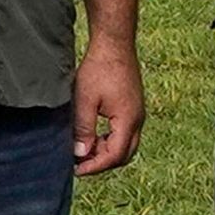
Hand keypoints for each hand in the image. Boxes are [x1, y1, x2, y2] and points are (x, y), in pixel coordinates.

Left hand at [71, 40, 144, 176]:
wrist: (114, 45)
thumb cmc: (99, 68)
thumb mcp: (85, 100)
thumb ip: (84, 128)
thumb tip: (81, 154)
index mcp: (128, 120)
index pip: (114, 156)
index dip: (95, 166)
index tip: (76, 170)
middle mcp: (137, 120)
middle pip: (123, 154)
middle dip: (102, 162)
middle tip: (79, 163)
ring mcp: (137, 113)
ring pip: (125, 145)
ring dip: (106, 151)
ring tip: (83, 149)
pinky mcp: (133, 107)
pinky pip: (124, 133)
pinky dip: (109, 140)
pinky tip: (92, 135)